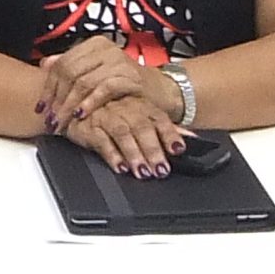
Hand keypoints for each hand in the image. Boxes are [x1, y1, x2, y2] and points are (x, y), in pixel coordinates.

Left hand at [36, 37, 163, 131]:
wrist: (158, 91)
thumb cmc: (124, 83)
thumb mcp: (96, 72)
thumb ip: (72, 66)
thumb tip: (45, 64)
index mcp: (93, 44)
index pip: (62, 64)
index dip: (49, 87)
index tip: (41, 107)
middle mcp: (105, 48)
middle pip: (70, 72)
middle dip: (57, 99)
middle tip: (50, 118)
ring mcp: (118, 61)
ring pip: (83, 82)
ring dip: (69, 105)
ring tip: (61, 121)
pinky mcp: (130, 77)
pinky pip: (104, 89)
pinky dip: (90, 103)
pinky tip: (80, 115)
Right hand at [62, 96, 185, 178]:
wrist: (81, 101)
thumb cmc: (116, 109)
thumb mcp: (142, 114)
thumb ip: (166, 128)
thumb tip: (192, 138)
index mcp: (142, 106)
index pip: (159, 119)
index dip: (170, 134)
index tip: (178, 149)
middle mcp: (126, 110)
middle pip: (142, 128)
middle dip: (153, 150)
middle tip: (161, 169)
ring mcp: (107, 117)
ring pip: (123, 134)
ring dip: (134, 154)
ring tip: (143, 172)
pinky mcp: (89, 128)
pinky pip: (100, 141)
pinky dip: (111, 155)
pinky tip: (120, 167)